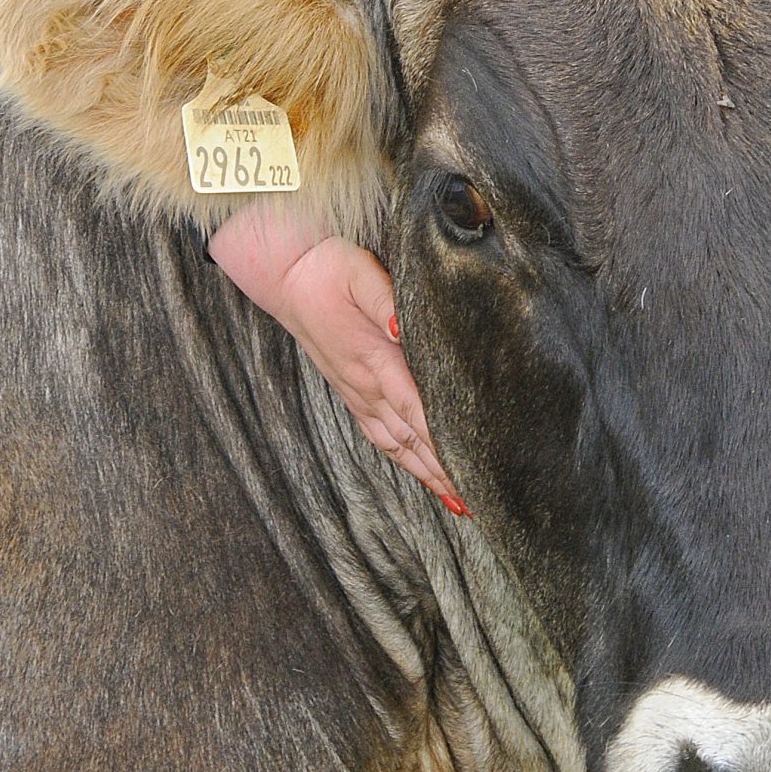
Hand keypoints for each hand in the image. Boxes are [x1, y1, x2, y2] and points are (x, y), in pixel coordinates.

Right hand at [209, 214, 462, 511]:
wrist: (285, 276)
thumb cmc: (328, 269)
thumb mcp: (361, 272)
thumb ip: (386, 301)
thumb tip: (406, 331)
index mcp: (375, 359)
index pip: (418, 411)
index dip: (446, 445)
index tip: (476, 472)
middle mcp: (366, 386)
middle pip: (414, 440)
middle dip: (447, 472)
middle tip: (485, 502)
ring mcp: (357, 394)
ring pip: (399, 445)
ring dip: (430, 475)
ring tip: (463, 503)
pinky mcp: (352, 393)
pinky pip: (383, 437)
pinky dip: (407, 461)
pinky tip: (423, 473)